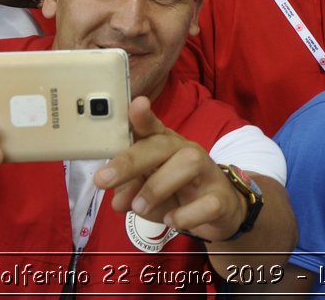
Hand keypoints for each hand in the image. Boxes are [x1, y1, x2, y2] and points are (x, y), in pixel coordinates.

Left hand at [95, 98, 245, 242]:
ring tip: (139, 207)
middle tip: (103, 180)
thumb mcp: (147, 190)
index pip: (152, 127)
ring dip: (157, 187)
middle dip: (131, 160)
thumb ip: (130, 190)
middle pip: (163, 145)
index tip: (135, 105)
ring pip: (189, 163)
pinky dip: (185, 215)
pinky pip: (207, 203)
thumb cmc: (177, 193)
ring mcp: (207, 173)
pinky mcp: (221, 199)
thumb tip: (117, 200)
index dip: (143, 116)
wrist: (218, 210)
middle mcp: (187, 152)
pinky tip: (171, 220)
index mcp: (166, 147)